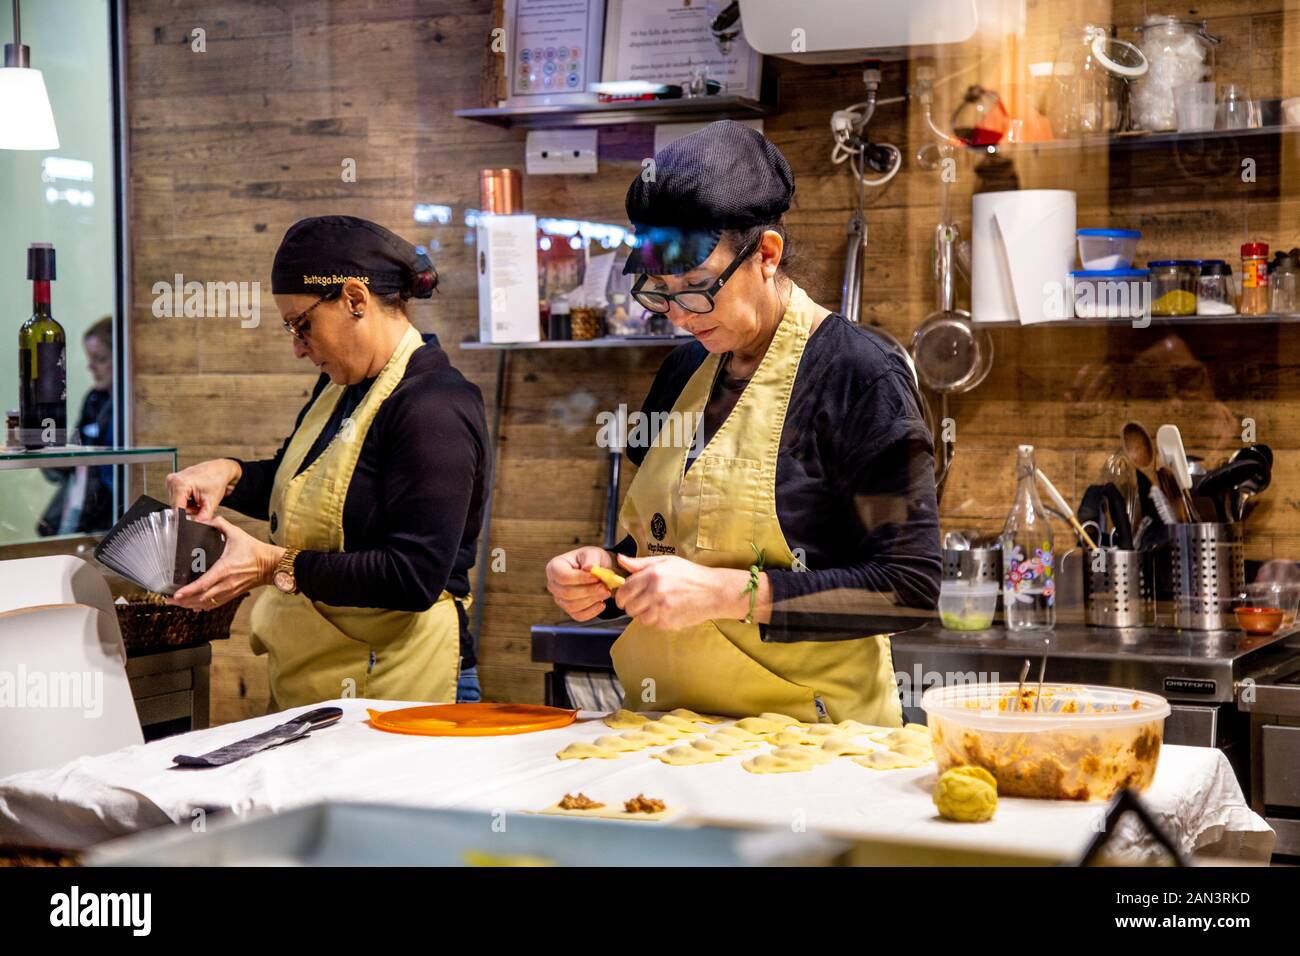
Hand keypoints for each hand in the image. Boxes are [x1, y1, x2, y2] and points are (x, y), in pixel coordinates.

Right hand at [166, 458, 241, 520]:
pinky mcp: (172, 483)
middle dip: (189, 511)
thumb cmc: (217, 479)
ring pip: (176, 505)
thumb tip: (197, 527)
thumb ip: (203, 517)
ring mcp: (171, 481)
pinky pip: (177, 499)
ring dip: (188, 507)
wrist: (220, 470)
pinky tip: (194, 496)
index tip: (190, 525)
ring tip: (198, 499)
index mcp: (180, 484)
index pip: (177, 510)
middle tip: (200, 505)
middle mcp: (172, 481)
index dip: (184, 519)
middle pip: (176, 508)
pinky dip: (186, 501)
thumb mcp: (211, 502)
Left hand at [168, 516, 282, 610]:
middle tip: (168, 599)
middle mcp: (226, 583)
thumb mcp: (237, 533)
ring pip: (206, 604)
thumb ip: (221, 524)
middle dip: (183, 601)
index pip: (205, 583)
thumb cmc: (254, 550)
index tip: (177, 594)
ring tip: (177, 603)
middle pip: (201, 598)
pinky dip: (201, 607)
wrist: (270, 565)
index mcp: (225, 569)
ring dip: (190, 605)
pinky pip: (214, 605)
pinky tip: (192, 606)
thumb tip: (207, 519)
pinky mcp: (232, 595)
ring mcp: (229, 591)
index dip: (189, 590)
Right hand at [546, 545, 616, 621]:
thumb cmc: (591, 559)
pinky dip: (592, 611)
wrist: (596, 571)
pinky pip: (578, 616)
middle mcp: (553, 585)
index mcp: (554, 567)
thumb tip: (589, 568)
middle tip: (605, 587)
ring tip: (606, 592)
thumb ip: (591, 559)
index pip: (563, 577)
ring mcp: (559, 599)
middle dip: (588, 591)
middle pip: (567, 593)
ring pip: (572, 606)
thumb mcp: (593, 553)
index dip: (580, 579)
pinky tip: (602, 603)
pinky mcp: (569, 610)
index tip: (596, 577)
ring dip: (592, 600)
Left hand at [614, 554, 759, 629]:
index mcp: (652, 575)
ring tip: (657, 605)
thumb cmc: (690, 574)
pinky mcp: (668, 623)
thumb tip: (620, 559)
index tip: (625, 597)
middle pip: (629, 607)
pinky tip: (667, 610)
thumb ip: (640, 563)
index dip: (621, 595)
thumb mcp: (666, 561)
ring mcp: (661, 610)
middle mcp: (655, 593)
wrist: (713, 592)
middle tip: (642, 601)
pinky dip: (656, 619)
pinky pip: (653, 624)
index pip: (624, 590)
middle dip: (632, 605)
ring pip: (639, 618)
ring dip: (644, 613)